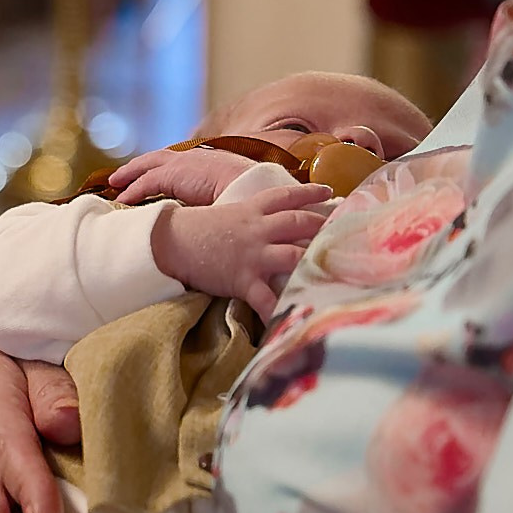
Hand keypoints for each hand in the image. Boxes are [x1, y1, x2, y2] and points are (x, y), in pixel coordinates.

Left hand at [109, 146, 257, 205]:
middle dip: (139, 167)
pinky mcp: (173, 174)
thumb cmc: (248, 196)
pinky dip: (132, 191)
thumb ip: (213, 200)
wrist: (254, 188)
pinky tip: (122, 199)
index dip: (162, 168)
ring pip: (147, 167)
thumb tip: (205, 215)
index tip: (151, 174)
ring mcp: (182, 163)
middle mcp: (193, 157)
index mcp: (208, 160)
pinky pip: (146, 183)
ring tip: (116, 184)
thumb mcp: (229, 195)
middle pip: (158, 158)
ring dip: (130, 175)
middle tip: (122, 175)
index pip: (178, 162)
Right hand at [151, 184, 331, 317]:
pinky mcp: (242, 278)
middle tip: (347, 233)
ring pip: (292, 256)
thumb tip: (266, 224)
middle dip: (324, 227)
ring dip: (314, 264)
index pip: (285, 197)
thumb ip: (248, 218)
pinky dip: (278, 311)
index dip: (309, 193)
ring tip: (336, 273)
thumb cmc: (193, 230)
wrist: (166, 241)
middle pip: (299, 223)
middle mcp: (257, 230)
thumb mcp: (224, 215)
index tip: (330, 192)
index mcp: (250, 210)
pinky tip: (293, 321)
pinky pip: (265, 298)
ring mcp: (251, 254)